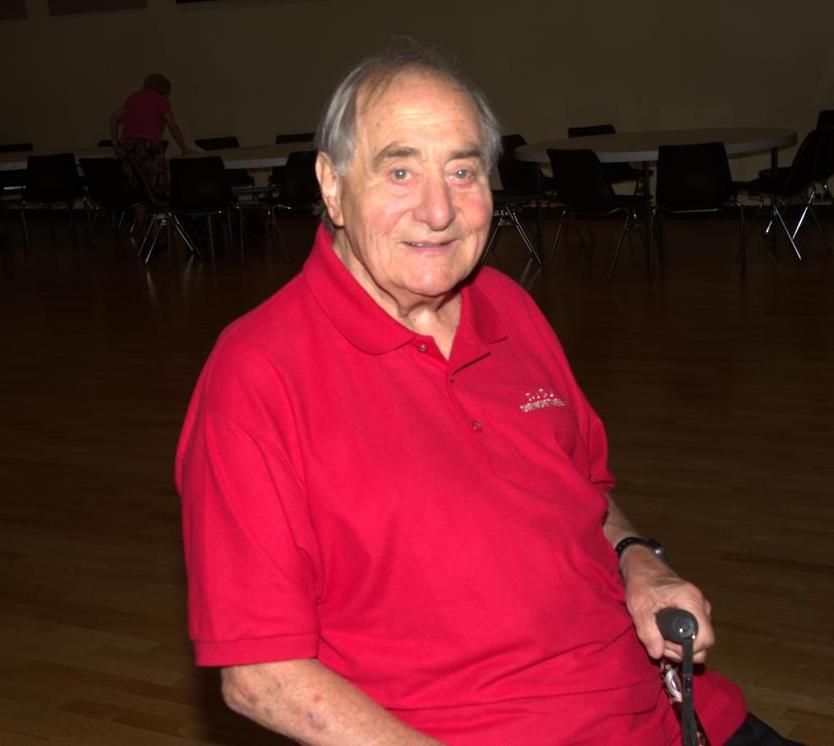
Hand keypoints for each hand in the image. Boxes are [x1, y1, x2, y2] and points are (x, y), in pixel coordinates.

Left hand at [620, 546, 713, 662]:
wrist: (642, 566)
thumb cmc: (641, 582)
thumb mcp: (639, 607)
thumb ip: (648, 631)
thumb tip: (657, 653)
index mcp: (692, 601)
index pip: (706, 638)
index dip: (689, 650)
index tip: (668, 647)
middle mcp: (701, 605)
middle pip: (703, 641)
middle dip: (681, 650)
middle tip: (659, 643)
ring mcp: (699, 608)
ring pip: (698, 638)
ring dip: (679, 645)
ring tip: (658, 637)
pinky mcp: (693, 611)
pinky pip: (693, 632)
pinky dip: (679, 638)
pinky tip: (663, 634)